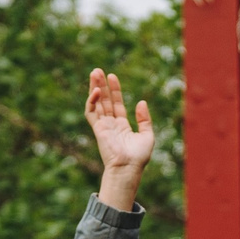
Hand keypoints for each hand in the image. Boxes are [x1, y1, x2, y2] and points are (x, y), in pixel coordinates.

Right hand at [85, 70, 154, 211]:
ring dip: (94, 88)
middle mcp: (111, 125)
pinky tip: (96, 90)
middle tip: (97, 70)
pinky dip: (92, 101)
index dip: (114, 90)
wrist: (128, 168)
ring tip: (94, 73)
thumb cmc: (139, 157)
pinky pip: (91, 112)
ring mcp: (103, 126)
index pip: (116, 104)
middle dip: (101, 85)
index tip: (112, 76)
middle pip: (104, 101)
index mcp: (122, 126)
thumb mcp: (148, 136)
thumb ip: (145, 119)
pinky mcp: (98, 129)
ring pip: (96, 103)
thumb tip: (141, 102)